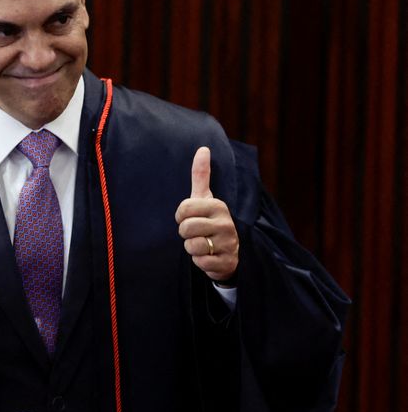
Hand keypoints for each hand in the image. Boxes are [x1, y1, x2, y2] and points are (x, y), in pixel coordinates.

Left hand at [175, 146, 237, 282]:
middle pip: (185, 229)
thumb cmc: (211, 221)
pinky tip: (208, 256)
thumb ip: (201, 175)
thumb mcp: (205, 199)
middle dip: (185, 234)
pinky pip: (200, 263)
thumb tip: (202, 148)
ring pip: (192, 246)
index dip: (181, 216)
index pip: (183, 210)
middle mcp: (226, 223)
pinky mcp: (227, 262)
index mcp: (218, 206)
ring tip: (203, 244)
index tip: (190, 218)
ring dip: (192, 248)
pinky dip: (200, 262)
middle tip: (196, 233)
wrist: (229, 252)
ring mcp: (229, 243)